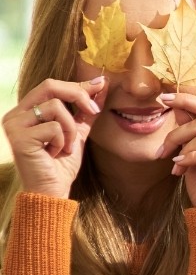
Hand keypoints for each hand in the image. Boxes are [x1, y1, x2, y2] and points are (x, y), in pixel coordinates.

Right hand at [2, 77, 104, 197]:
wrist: (52, 190)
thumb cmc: (61, 164)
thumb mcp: (77, 132)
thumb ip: (85, 111)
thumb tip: (101, 85)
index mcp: (26, 111)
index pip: (51, 85)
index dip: (78, 85)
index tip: (102, 85)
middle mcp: (15, 114)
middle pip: (49, 86)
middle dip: (78, 95)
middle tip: (94, 111)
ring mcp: (14, 125)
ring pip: (55, 107)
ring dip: (70, 128)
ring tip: (65, 146)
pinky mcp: (18, 137)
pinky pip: (53, 127)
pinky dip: (63, 141)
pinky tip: (54, 154)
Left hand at [159, 93, 195, 209]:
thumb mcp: (192, 152)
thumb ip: (190, 129)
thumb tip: (176, 106)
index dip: (187, 100)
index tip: (163, 98)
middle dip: (177, 134)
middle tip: (161, 151)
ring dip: (183, 149)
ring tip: (174, 164)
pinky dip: (192, 159)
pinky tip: (180, 168)